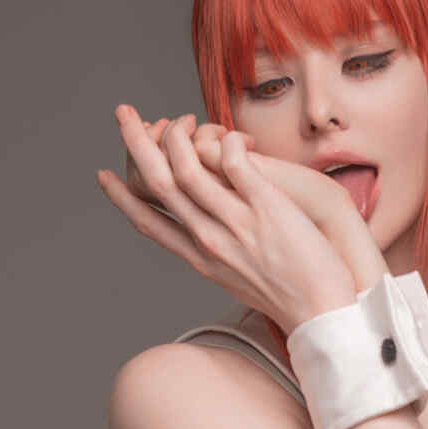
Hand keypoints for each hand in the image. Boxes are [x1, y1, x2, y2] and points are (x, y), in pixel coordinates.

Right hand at [99, 106, 355, 333]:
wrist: (323, 314)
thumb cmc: (291, 299)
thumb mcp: (240, 281)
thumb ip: (219, 255)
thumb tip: (210, 237)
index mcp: (200, 259)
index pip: (150, 222)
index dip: (122, 196)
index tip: (104, 175)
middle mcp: (210, 241)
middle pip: (160, 184)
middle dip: (135, 144)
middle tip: (123, 113)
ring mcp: (236, 224)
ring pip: (189, 169)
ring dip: (177, 135)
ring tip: (179, 117)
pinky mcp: (266, 208)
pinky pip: (235, 163)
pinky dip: (228, 143)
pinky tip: (233, 135)